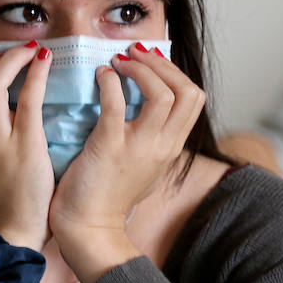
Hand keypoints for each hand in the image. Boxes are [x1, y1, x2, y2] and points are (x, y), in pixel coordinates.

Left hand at [49, 43, 205, 282]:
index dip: (174, 72)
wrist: (88, 228)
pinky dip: (109, 82)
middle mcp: (163, 146)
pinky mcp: (109, 147)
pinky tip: (100, 77)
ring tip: (118, 62)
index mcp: (171, 148)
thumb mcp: (144, 167)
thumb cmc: (109, 197)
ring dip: (139, 68)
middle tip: (136, 54)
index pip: (194, 98)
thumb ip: (153, 141)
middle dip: (162, 64)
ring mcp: (139, 147)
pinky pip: (116, 103)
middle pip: (188, 91)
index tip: (150, 61)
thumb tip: (148, 111)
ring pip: (163, 93)